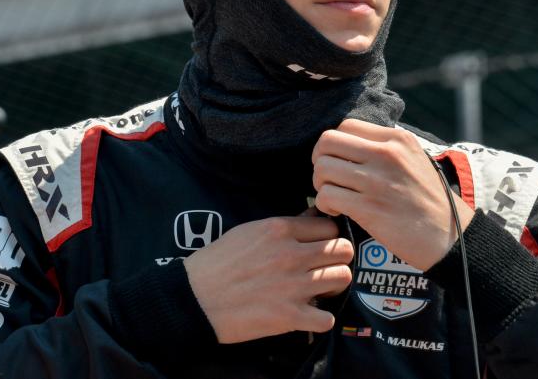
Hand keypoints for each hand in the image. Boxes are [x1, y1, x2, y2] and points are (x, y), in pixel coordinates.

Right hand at [183, 215, 352, 343]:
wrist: (193, 297)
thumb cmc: (217, 263)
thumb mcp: (248, 231)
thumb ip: (283, 227)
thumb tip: (311, 218)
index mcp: (279, 230)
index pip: (329, 227)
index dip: (327, 238)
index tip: (320, 247)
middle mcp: (291, 254)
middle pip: (344, 250)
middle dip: (338, 259)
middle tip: (324, 268)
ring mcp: (292, 286)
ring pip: (343, 278)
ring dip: (333, 286)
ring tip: (318, 290)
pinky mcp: (289, 316)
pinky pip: (327, 318)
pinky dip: (320, 319)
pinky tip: (308, 316)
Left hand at [311, 119, 474, 270]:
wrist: (451, 238)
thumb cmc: (430, 201)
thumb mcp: (415, 160)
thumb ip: (387, 147)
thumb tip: (353, 143)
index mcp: (396, 139)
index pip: (345, 126)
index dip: (334, 145)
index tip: (338, 161)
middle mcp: (386, 154)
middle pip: (327, 142)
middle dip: (319, 160)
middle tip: (328, 178)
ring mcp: (377, 181)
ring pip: (323, 168)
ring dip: (320, 184)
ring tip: (333, 196)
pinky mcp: (369, 208)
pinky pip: (326, 196)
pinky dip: (324, 204)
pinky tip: (337, 211)